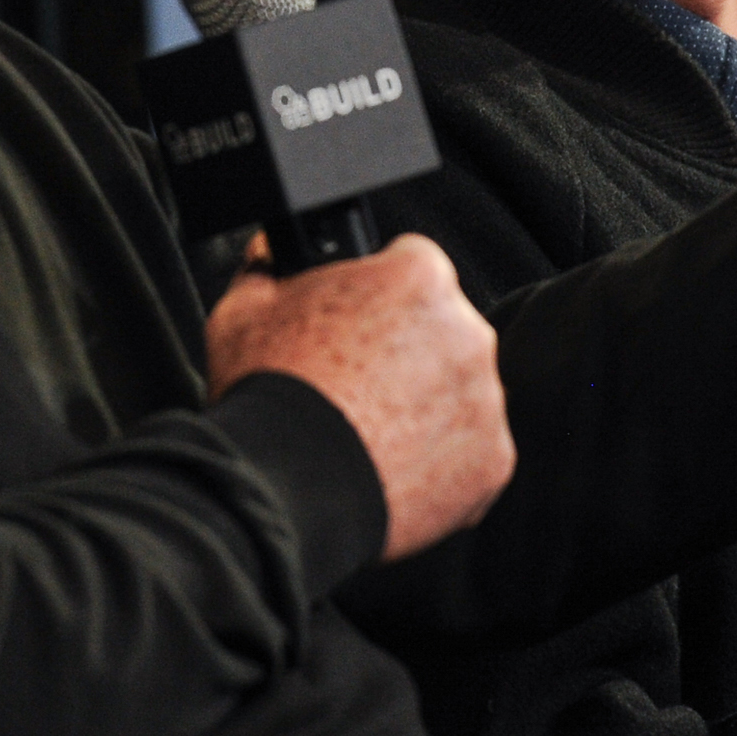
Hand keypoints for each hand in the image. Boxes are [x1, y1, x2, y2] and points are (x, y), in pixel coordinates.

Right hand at [203, 234, 511, 560]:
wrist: (285, 485)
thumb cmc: (268, 394)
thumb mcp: (244, 310)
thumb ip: (269, 265)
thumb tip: (273, 250)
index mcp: (418, 276)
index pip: (413, 265)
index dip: (379, 294)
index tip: (357, 323)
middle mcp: (466, 330)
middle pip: (443, 329)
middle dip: (408, 350)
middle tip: (357, 381)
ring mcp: (485, 398)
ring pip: (460, 391)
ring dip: (427, 404)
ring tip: (369, 428)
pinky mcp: (492, 459)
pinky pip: (471, 452)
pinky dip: (440, 461)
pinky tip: (392, 466)